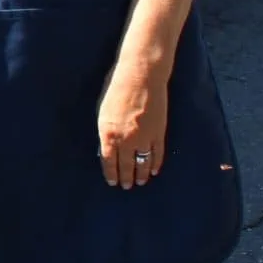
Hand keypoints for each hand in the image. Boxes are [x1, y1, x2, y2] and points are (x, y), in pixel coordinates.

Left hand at [98, 61, 170, 189]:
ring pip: (143, 163)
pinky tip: (154, 170)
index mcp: (109, 134)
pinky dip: (156, 164)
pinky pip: (158, 154)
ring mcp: (145, 138)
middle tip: (127, 186)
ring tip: (140, 181)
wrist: (141, 77)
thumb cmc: (117, 90)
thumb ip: (106, 132)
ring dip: (141, 174)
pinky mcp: (159, 133)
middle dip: (126, 178)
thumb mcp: (103, 112)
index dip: (111, 174)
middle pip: (127, 165)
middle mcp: (127, 139)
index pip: (109, 161)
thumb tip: (107, 148)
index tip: (112, 182)